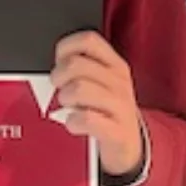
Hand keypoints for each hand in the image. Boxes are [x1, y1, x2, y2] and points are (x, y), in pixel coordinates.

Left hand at [52, 31, 145, 177]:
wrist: (129, 145)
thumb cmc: (108, 110)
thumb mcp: (103, 82)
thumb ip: (82, 67)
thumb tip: (56, 63)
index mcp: (115, 65)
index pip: (88, 40)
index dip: (66, 49)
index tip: (60, 62)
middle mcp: (119, 82)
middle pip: (76, 64)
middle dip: (59, 76)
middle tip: (59, 88)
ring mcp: (120, 106)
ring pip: (79, 89)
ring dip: (65, 98)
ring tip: (68, 105)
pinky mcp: (116, 131)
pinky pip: (86, 119)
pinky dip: (73, 122)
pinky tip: (74, 123)